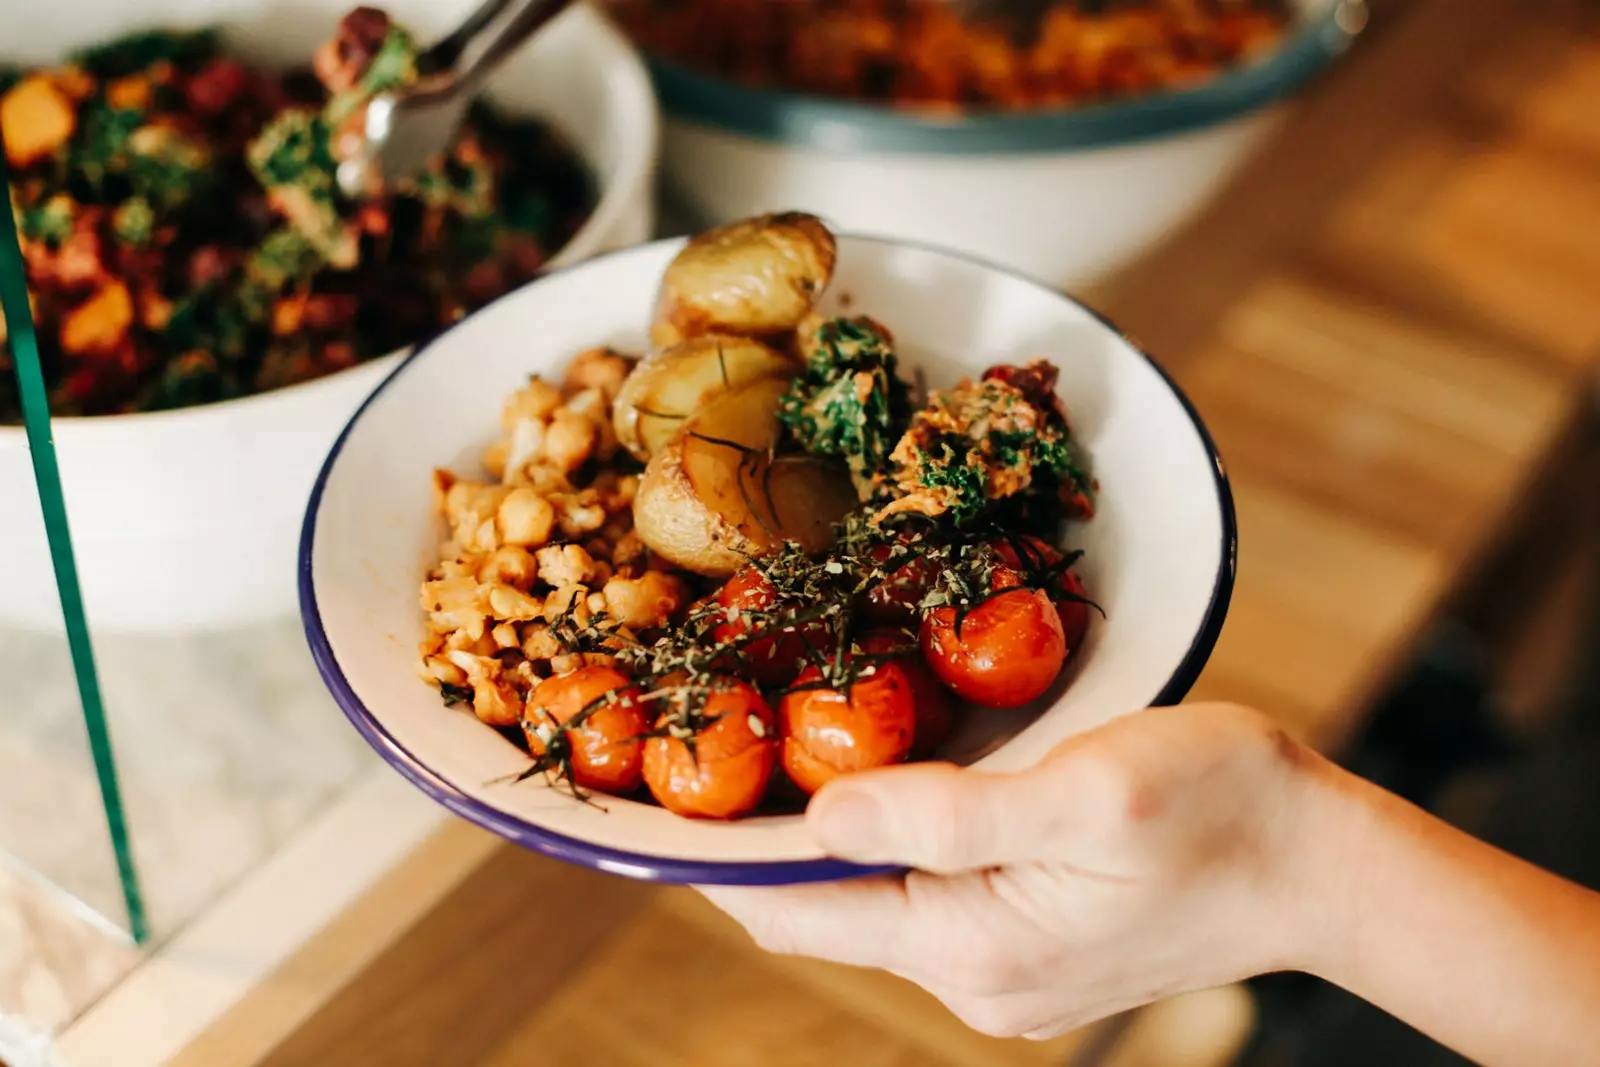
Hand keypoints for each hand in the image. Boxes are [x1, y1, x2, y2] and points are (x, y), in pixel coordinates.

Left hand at [699, 702, 1336, 1039]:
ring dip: (831, 841)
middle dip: (768, 844)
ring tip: (784, 751)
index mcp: (974, 949)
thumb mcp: (1081, 793)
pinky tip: (883, 791)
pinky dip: (888, 851)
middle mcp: (976, 981)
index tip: (668, 794)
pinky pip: (926, 902)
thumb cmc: (1220, 807)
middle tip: (720, 745)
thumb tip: (818, 819)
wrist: (1325, 862)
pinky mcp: (1030, 948)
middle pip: (828, 915)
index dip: (724, 859)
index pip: (800, 915)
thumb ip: (942, 817)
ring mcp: (1003, 973)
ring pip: (875, 905)